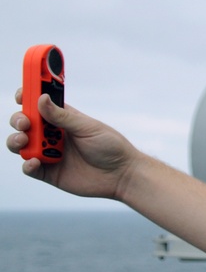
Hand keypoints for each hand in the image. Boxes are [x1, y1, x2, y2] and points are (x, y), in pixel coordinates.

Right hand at [8, 88, 138, 199]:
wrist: (123, 175)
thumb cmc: (111, 146)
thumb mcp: (88, 128)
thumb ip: (62, 116)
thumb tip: (41, 98)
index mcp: (62, 119)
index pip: (38, 105)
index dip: (27, 98)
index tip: (21, 96)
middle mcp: (52, 134)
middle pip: (25, 124)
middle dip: (19, 120)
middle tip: (25, 124)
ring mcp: (49, 153)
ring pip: (22, 145)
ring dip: (16, 141)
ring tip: (24, 140)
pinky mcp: (49, 172)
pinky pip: (29, 168)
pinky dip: (27, 164)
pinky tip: (34, 162)